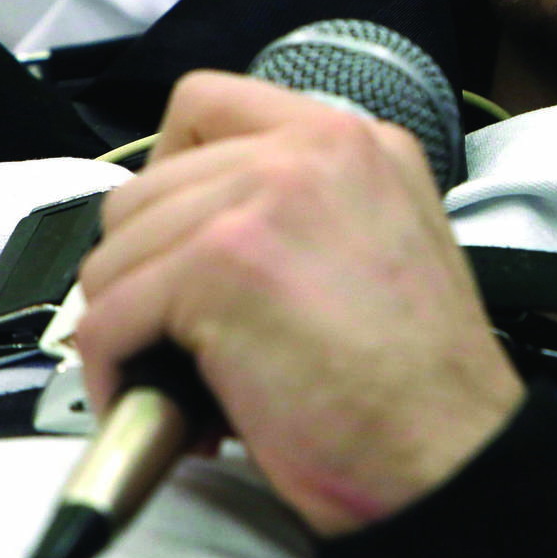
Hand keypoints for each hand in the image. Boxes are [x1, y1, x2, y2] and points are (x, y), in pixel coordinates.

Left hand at [74, 70, 523, 535]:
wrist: (449, 451)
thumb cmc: (425, 386)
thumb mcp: (390, 242)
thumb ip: (308, 209)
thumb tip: (201, 235)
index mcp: (358, 142)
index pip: (208, 106)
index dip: (169, 175)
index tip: (174, 236)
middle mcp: (314, 151)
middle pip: (144, 188)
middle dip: (143, 272)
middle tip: (176, 337)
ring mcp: (263, 201)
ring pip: (116, 255)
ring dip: (126, 327)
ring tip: (176, 380)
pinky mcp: (219, 267)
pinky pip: (107, 318)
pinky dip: (115, 374)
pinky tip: (162, 406)